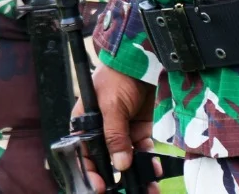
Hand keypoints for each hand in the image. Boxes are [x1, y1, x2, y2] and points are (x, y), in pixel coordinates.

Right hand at [93, 61, 155, 178]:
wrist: (143, 59)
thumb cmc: (117, 75)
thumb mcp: (111, 105)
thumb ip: (114, 135)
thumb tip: (120, 164)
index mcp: (86, 123)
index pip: (85, 153)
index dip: (91, 171)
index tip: (101, 186)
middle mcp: (103, 130)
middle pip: (107, 160)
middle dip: (117, 177)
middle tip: (128, 190)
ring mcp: (122, 130)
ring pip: (127, 159)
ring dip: (137, 173)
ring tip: (148, 186)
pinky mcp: (140, 129)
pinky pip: (142, 150)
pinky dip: (148, 160)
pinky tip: (154, 168)